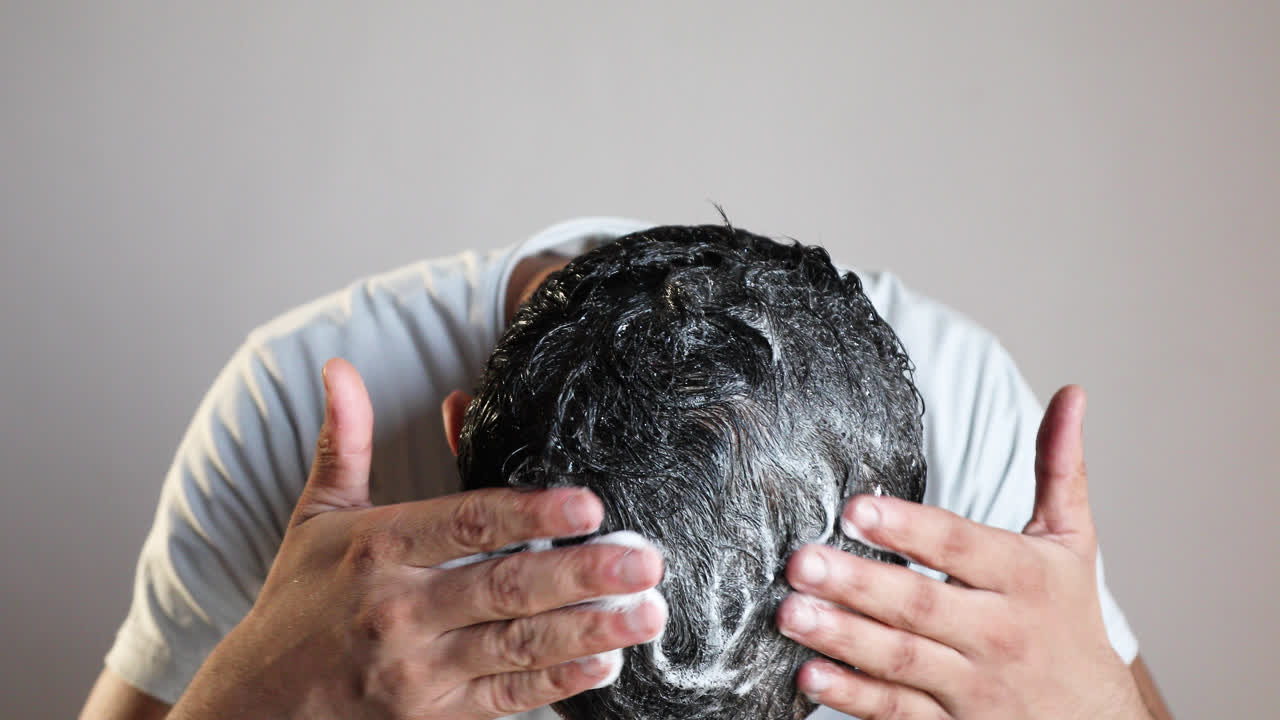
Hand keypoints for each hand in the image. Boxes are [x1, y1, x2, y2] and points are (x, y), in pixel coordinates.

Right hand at [169, 358, 665, 719]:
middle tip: (645, 559)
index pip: (465, 524)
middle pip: (503, 589)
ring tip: (647, 613)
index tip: (587, 504)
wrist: (258, 706)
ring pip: (516, 647)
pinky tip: (605, 662)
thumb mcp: (315, 517)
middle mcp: (400, 611)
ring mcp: (419, 672)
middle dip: (582, 575)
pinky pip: (506, 698)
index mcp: (377, 550)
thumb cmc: (296, 601)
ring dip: (588, 630)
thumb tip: (341, 369)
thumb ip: (344, 443)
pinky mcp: (434, 717)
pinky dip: (557, 683)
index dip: (528, 515)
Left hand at [777, 386, 1148, 718]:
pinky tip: (809, 674)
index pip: (960, 547)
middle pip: (921, 605)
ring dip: (843, 637)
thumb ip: (1060, 470)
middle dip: (859, 583)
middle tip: (802, 561)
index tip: (856, 509)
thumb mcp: (1072, 544)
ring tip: (791, 613)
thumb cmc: (1069, 619)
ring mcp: (973, 684)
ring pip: (902, 660)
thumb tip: (1070, 395)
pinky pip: (897, 711)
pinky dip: (854, 696)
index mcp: (1023, 577)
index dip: (909, 528)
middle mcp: (998, 632)